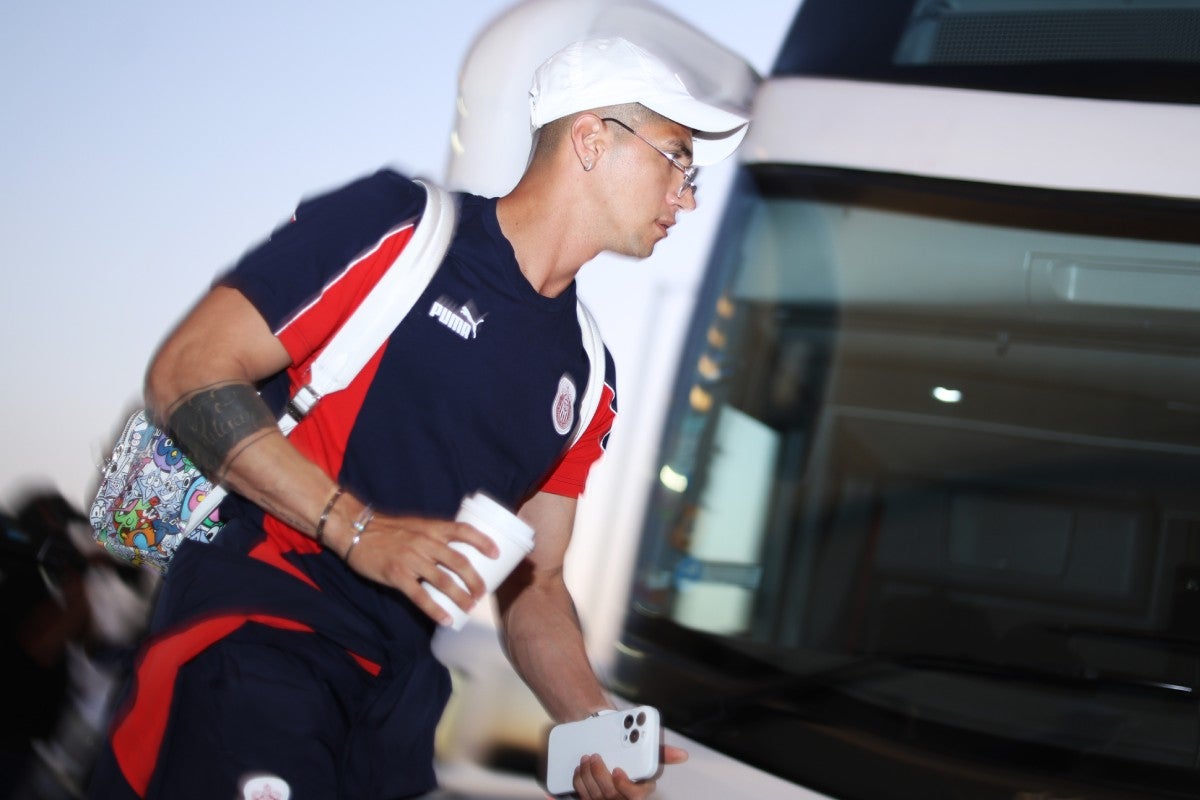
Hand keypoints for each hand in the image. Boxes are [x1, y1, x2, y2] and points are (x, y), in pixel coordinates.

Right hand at [340, 513, 500, 625]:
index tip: (497, 553)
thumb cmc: (388, 530)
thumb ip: (434, 537)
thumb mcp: (416, 525)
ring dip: (460, 597)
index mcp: (431, 528)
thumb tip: (455, 552)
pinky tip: (446, 619)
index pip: (464, 530)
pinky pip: (420, 596)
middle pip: (459, 562)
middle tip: (482, 593)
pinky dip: (435, 610)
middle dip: (475, 580)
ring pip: (444, 582)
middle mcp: (425, 543)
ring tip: (469, 607)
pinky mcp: (397, 575)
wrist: (356, 530)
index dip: (483, 541)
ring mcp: (411, 559)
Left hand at [569, 745, 687, 798]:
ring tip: (587, 758)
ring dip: (588, 775)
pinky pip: (583, 795)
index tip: (617, 770)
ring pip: (595, 795)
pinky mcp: (592, 799)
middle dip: (600, 775)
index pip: (636, 796)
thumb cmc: (631, 754)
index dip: (625, 785)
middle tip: (595, 756)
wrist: (611, 749)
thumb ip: (662, 753)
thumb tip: (682, 754)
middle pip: (611, 795)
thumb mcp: (648, 751)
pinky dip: (579, 781)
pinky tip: (581, 768)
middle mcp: (624, 798)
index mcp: (641, 789)